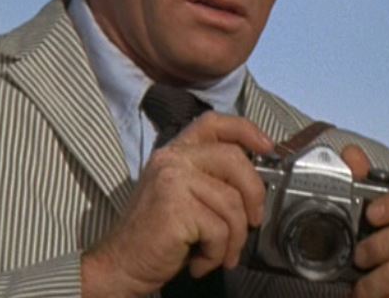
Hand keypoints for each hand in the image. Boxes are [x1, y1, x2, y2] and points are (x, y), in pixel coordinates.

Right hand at [82, 113, 273, 297]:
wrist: (121, 264)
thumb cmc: (157, 235)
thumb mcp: (182, 195)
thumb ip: (210, 178)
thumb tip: (256, 180)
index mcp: (175, 152)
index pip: (214, 123)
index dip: (245, 129)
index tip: (267, 147)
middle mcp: (172, 159)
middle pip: (234, 160)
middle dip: (255, 194)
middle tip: (254, 221)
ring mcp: (172, 181)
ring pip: (232, 202)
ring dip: (235, 238)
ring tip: (221, 254)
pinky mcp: (175, 208)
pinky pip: (219, 230)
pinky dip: (218, 253)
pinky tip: (201, 262)